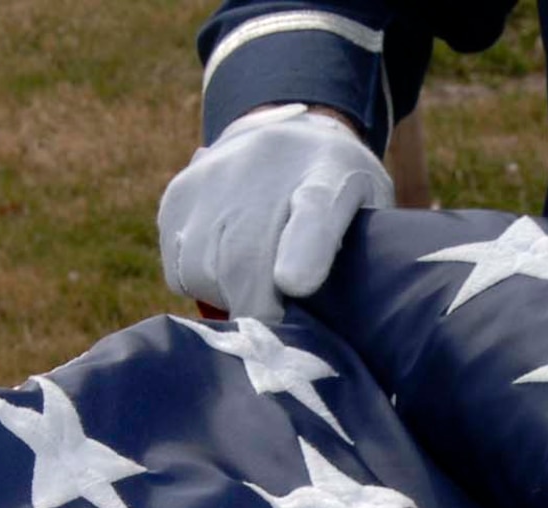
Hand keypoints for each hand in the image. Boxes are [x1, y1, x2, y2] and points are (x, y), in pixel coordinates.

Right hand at [158, 103, 392, 321]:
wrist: (292, 137)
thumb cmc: (338, 198)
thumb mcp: (369, 215)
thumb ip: (361, 258)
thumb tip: (318, 319)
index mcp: (329, 178)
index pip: (316, 211)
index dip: (304, 251)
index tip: (295, 283)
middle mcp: (263, 170)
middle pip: (244, 260)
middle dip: (258, 312)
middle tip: (276, 329)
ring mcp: (213, 179)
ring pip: (204, 273)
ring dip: (227, 296)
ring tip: (255, 282)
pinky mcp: (177, 197)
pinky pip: (178, 270)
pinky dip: (200, 283)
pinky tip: (225, 266)